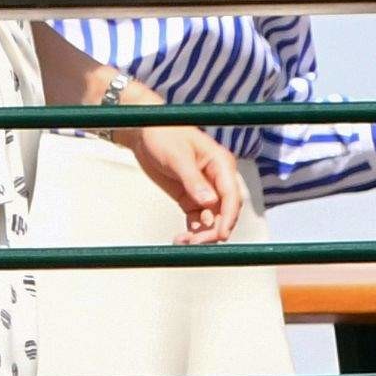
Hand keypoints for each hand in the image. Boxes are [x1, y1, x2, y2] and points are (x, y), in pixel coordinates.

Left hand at [117, 123, 241, 242]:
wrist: (143, 132)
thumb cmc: (163, 134)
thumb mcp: (177, 156)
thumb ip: (192, 180)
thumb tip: (209, 202)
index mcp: (220, 163)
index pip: (232, 195)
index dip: (229, 217)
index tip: (221, 235)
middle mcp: (217, 179)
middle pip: (225, 211)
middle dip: (214, 230)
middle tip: (196, 243)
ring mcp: (205, 190)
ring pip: (213, 219)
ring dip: (202, 234)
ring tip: (183, 241)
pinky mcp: (191, 198)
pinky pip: (198, 220)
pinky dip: (192, 231)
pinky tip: (181, 238)